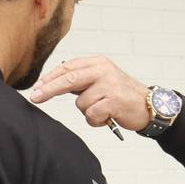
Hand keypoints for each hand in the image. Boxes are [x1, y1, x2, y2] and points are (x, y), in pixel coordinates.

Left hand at [30, 56, 151, 132]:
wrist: (149, 106)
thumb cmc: (121, 95)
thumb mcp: (101, 80)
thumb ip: (81, 80)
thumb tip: (51, 84)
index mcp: (97, 63)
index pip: (67, 67)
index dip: (49, 78)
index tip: (36, 88)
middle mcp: (103, 70)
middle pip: (68, 79)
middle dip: (49, 90)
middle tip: (35, 98)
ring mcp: (109, 85)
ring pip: (80, 103)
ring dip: (88, 112)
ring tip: (103, 110)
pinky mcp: (114, 101)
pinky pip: (91, 114)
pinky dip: (96, 120)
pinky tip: (107, 117)